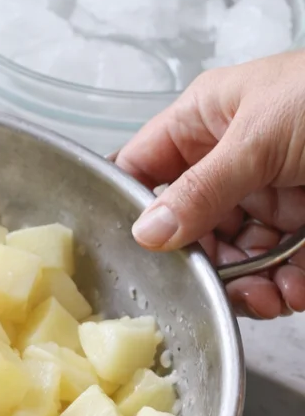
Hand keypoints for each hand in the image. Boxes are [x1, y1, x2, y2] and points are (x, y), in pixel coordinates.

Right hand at [115, 52, 304, 318]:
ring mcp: (273, 195)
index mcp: (209, 119)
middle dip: (201, 262)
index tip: (128, 250)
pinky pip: (282, 269)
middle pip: (191, 226)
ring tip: (266, 296)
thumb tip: (147, 231)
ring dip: (247, 285)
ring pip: (236, 256)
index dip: (132, 207)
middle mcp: (235, 159)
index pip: (145, 166)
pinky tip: (294, 290)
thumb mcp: (257, 137)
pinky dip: (286, 288)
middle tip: (210, 285)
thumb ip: (200, 189)